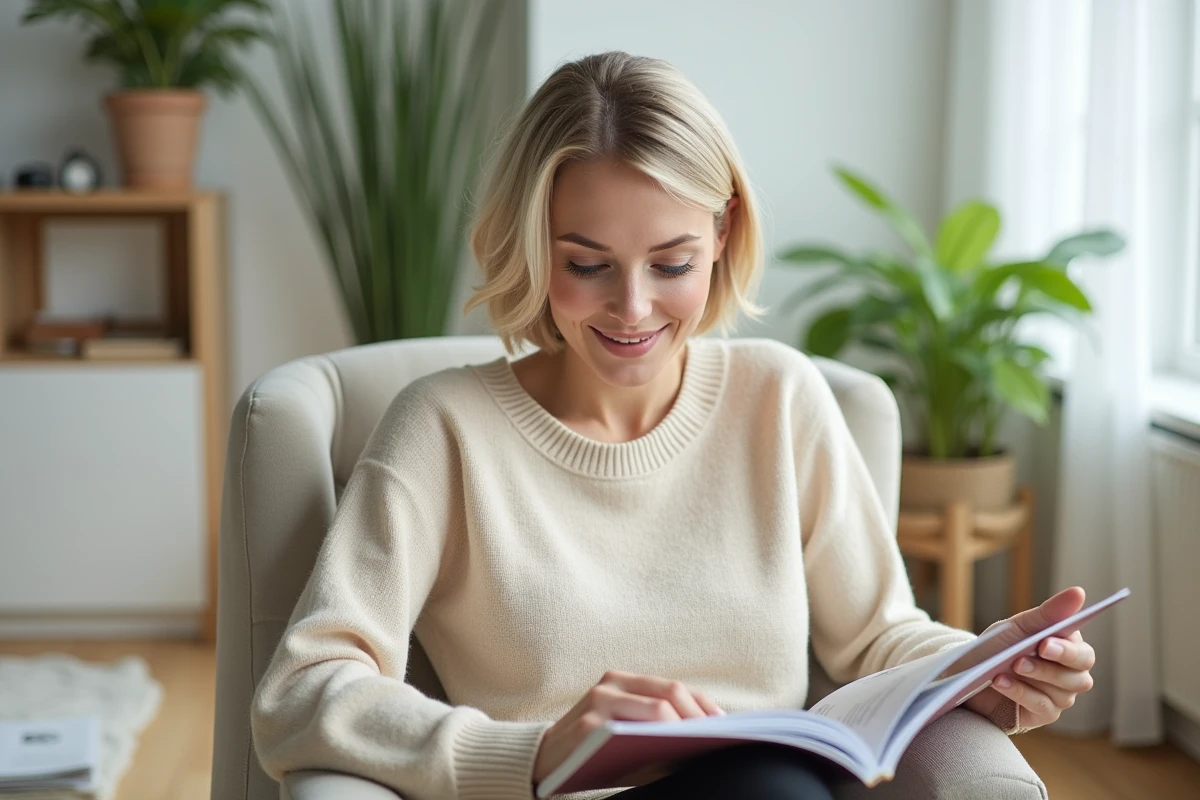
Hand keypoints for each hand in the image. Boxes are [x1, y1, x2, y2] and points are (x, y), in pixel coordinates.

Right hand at [532, 670, 724, 784]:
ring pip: (657, 709)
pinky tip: (674, 755)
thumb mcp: (624, 733)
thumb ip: (656, 730)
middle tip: (718, 737)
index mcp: (621, 681)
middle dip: (700, 716)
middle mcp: (610, 685)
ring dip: (687, 727)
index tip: (724, 724)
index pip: (673, 687)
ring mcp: (598, 703)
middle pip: (669, 692)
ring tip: (704, 744)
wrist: (541, 761)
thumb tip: (702, 740)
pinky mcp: (588, 727)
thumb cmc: (593, 750)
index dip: (702, 703)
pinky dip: (660, 742)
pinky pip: (633, 732)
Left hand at [964, 587, 1096, 729]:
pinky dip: (1020, 692)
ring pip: (1062, 692)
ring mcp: (1059, 697)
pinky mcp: (1044, 714)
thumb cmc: (999, 646)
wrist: (969, 674)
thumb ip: (1048, 613)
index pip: (1083, 653)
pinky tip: (1000, 682)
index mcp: (1068, 650)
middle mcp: (1070, 675)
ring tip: (1008, 666)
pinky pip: (1042, 706)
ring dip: (1033, 677)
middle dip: (1050, 666)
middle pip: (1079, 677)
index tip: (1044, 642)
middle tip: (1022, 657)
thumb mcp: (1018, 627)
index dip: (1067, 649)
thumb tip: (1079, 592)